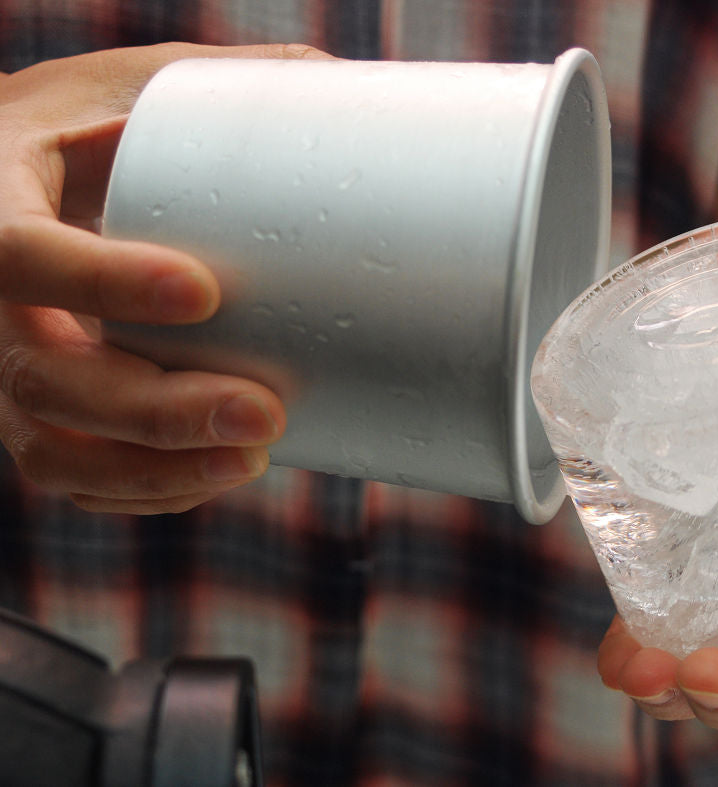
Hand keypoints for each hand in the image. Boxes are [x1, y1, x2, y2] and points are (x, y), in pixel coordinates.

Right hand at [0, 43, 332, 513]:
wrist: (9, 181)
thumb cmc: (82, 128)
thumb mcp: (130, 86)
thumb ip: (223, 86)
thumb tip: (342, 82)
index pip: (21, 254)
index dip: (105, 282)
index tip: (207, 292)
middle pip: (43, 378)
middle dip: (156, 411)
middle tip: (264, 413)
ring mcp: (2, 362)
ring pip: (50, 445)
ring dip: (156, 469)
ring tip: (255, 454)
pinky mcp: (34, 408)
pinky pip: (69, 473)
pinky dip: (142, 489)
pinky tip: (214, 473)